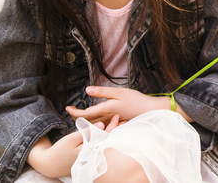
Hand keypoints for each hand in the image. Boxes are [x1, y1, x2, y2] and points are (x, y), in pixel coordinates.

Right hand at [27, 115, 119, 177]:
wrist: (50, 165)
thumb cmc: (59, 151)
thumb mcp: (70, 139)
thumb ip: (86, 132)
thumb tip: (101, 124)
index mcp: (89, 150)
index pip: (104, 136)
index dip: (111, 125)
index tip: (117, 115)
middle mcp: (92, 156)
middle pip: (107, 140)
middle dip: (117, 129)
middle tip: (126, 118)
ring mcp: (91, 158)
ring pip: (105, 144)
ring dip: (114, 134)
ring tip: (123, 124)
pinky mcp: (89, 158)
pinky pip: (100, 147)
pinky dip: (106, 139)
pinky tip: (112, 133)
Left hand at [66, 86, 184, 124]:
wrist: (150, 112)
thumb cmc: (136, 100)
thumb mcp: (119, 92)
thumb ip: (102, 92)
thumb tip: (86, 90)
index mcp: (106, 110)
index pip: (84, 115)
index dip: (74, 112)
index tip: (67, 108)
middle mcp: (106, 119)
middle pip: (86, 122)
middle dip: (76, 117)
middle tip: (71, 110)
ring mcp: (110, 124)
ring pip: (92, 125)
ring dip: (84, 121)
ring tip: (80, 113)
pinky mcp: (115, 125)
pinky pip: (100, 126)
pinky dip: (93, 123)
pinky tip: (94, 119)